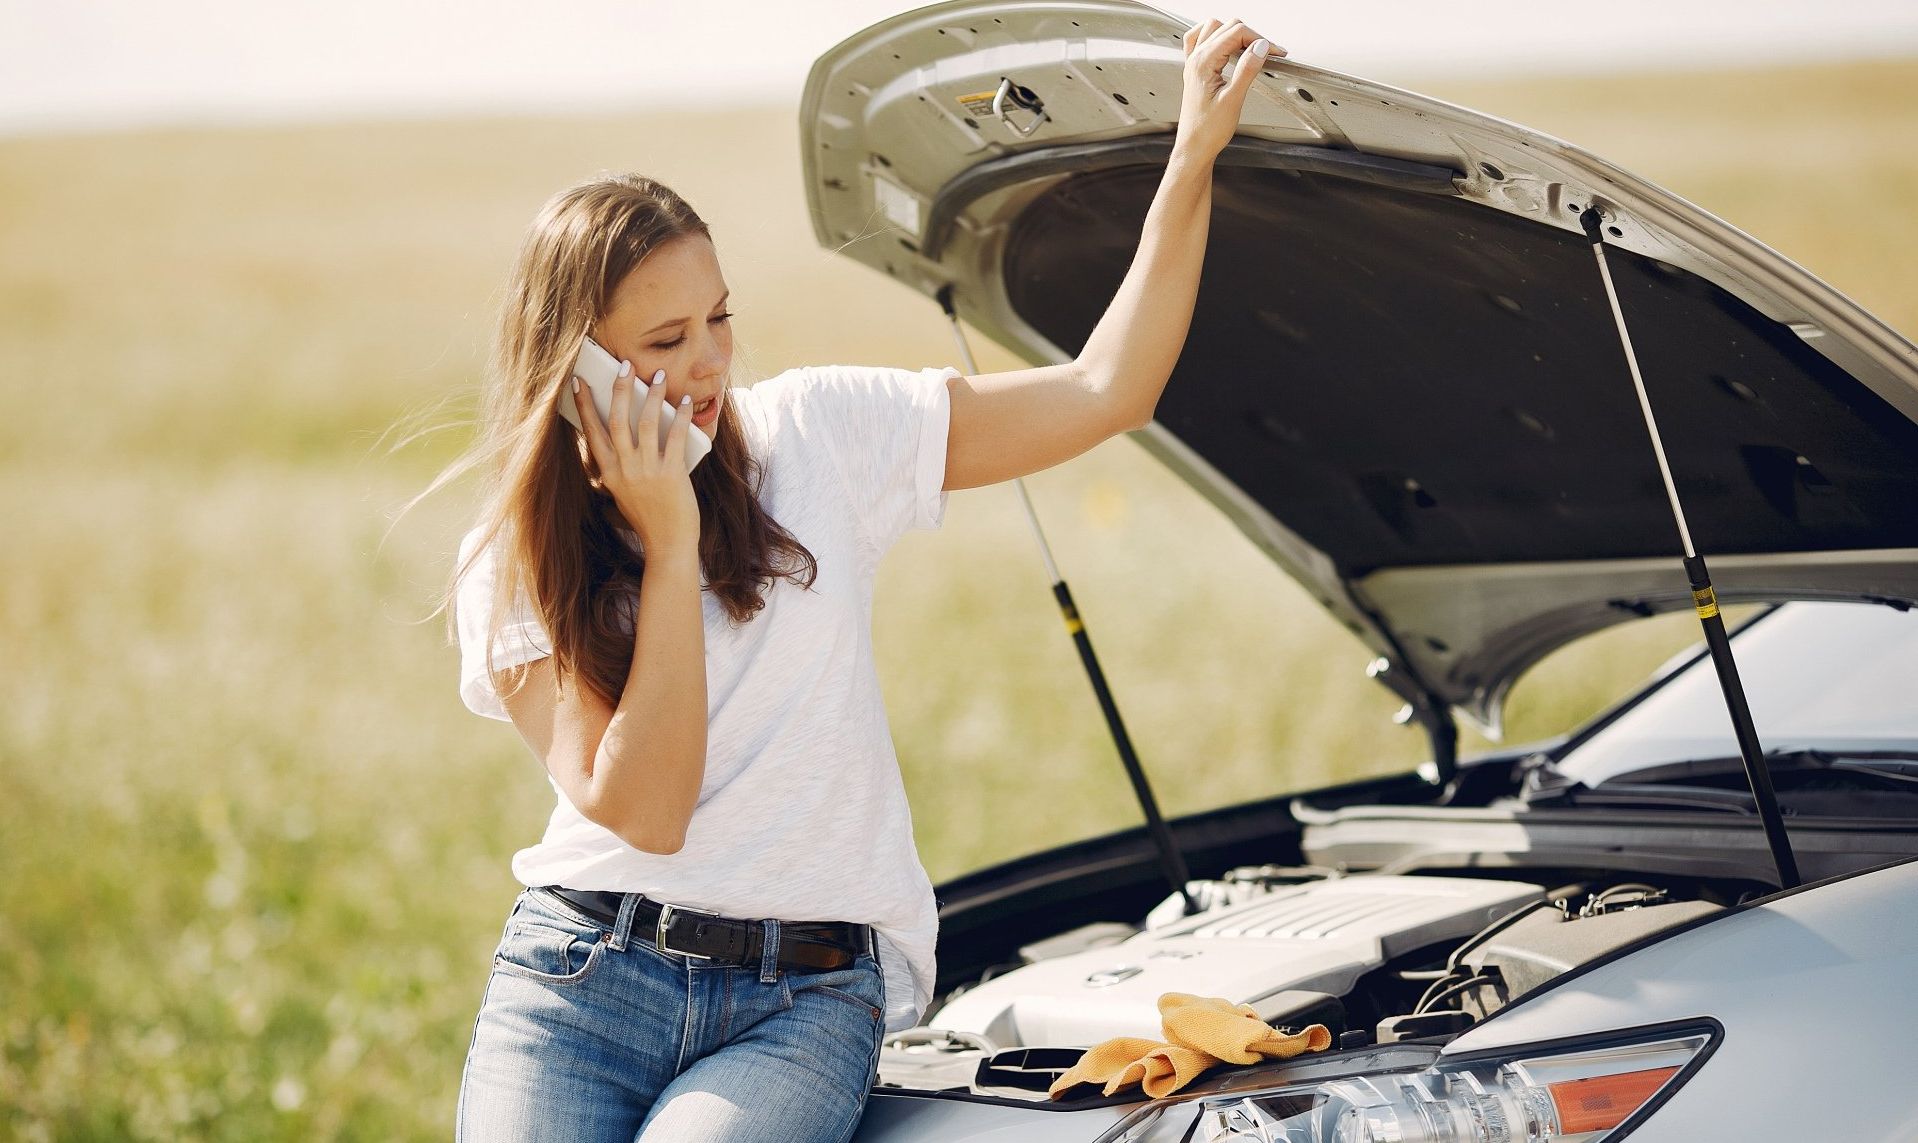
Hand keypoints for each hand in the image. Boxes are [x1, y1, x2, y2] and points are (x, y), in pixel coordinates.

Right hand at [572, 360, 699, 555]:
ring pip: (645, 422)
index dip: (584, 405)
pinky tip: (685, 401)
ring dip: (651, 395)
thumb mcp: (624, 492)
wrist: (668, 545)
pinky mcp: (670, 473)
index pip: (592, 432)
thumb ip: (621, 467)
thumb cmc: (649, 518)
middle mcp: (624, 469)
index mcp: (609, 473)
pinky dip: (680, 416)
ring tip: (656, 376)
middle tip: (625, 365)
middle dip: (619, 389)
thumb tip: (627, 435)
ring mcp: (646, 471)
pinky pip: (674, 436)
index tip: (578, 381)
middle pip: (617, 420)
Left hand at [1172, 19, 1283, 164]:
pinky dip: (1215, 36)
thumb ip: (1247, 70)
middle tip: (1269, 52)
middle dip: (1252, 35)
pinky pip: (1200, 39)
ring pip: (1214, 28)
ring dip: (1235, 32)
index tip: (1276, 51)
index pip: (1236, 33)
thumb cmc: (1208, 131)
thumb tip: (1261, 46)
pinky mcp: (1195, 70)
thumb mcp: (1233, 100)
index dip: (1260, 39)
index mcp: (1203, 63)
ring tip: (1252, 49)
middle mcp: (1195, 59)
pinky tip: (1227, 46)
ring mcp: (1193, 63)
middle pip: (1227, 27)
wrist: (1194, 147)